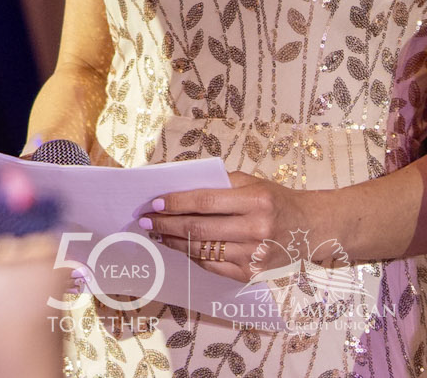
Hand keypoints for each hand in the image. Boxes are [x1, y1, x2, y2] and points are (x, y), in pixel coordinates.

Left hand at [140, 172, 329, 279]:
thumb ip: (217, 185)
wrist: (312, 227)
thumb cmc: (275, 200)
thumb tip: (175, 189)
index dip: (175, 204)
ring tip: (156, 234)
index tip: (153, 204)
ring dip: (174, 242)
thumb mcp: (250, 183)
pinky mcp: (254, 273)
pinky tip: (180, 247)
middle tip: (144, 220)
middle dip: (165, 224)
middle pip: (199, 229)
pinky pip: (213, 266)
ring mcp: (256, 255)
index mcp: (256, 201)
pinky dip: (193, 256)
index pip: (204, 203)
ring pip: (203, 249)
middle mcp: (257, 229)